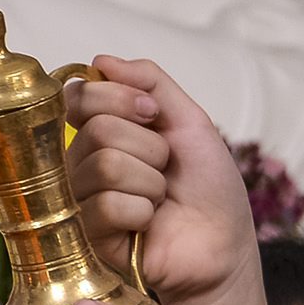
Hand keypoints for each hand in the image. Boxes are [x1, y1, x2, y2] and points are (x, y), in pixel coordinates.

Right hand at [61, 55, 260, 304]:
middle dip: (149, 146)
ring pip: (104, 166)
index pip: (78, 96)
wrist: (225, 244)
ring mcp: (82, 200)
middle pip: (96, 129)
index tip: (151, 113)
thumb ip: (150, 82)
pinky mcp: (88, 236)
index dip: (116, 98)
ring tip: (160, 198)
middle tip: (165, 168)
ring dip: (150, 181)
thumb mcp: (189, 121)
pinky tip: (149, 224)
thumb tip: (100, 60)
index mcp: (102, 132)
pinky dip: (143, 211)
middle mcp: (83, 162)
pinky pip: (106, 205)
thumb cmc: (209, 188)